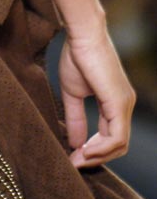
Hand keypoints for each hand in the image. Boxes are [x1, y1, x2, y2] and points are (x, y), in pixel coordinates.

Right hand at [59, 24, 136, 169]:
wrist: (82, 36)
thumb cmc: (77, 58)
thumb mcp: (73, 94)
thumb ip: (76, 118)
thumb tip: (74, 143)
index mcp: (115, 103)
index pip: (111, 137)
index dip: (93, 151)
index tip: (72, 157)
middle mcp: (125, 106)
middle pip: (118, 145)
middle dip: (96, 158)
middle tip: (73, 162)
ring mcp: (125, 105)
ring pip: (119, 144)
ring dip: (98, 156)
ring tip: (76, 158)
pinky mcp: (119, 103)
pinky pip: (117, 137)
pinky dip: (101, 148)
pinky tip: (84, 150)